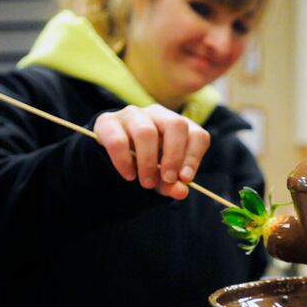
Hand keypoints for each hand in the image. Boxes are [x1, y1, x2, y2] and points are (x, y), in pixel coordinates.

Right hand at [94, 105, 209, 199]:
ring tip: (146, 183)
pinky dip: (124, 161)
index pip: (197, 135)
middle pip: (176, 125)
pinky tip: (128, 175)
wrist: (113, 157)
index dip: (194, 157)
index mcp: (179, 127)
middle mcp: (159, 115)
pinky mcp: (108, 122)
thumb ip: (172, 185)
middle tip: (167, 180)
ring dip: (148, 162)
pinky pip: (118, 140)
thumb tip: (180, 191)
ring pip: (146, 132)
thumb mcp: (162, 178)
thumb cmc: (146, 165)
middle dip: (174, 156)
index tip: (185, 178)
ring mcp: (133, 115)